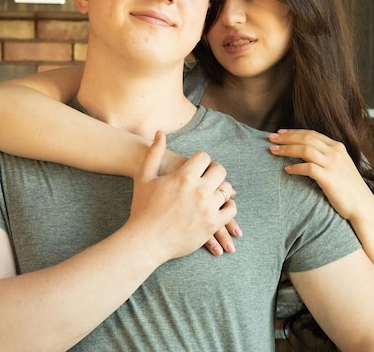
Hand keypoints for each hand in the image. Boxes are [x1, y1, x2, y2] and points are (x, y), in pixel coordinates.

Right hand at [128, 131, 236, 261]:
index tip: (197, 164)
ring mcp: (208, 208)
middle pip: (219, 171)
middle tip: (207, 175)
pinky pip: (230, 210)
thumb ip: (154, 152)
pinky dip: (227, 206)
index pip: (204, 157)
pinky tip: (219, 205)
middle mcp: (199, 191)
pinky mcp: (212, 225)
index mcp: (184, 177)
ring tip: (212, 190)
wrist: (145, 240)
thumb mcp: (144, 176)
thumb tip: (161, 132)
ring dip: (220, 188)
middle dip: (214, 170)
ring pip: (226, 190)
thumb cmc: (142, 207)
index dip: (200, 159)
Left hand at [268, 129, 373, 219]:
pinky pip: (308, 168)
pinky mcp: (329, 178)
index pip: (311, 134)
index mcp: (337, 147)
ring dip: (287, 149)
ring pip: (305, 150)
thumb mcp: (338, 166)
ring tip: (273, 151)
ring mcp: (333, 164)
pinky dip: (295, 167)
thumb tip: (302, 152)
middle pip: (305, 139)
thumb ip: (324, 157)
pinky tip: (286, 170)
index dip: (294, 132)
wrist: (362, 206)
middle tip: (271, 138)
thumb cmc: (347, 188)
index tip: (279, 133)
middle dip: (286, 137)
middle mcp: (335, 153)